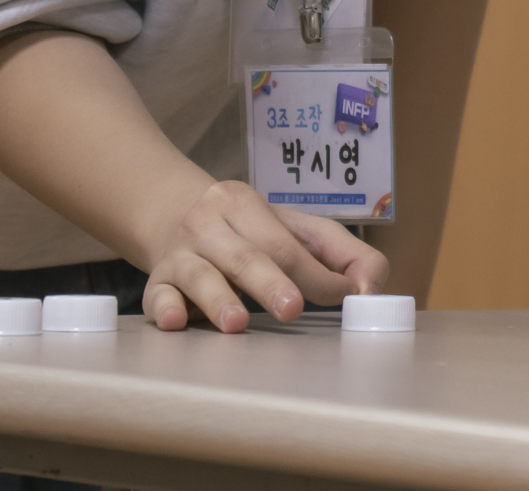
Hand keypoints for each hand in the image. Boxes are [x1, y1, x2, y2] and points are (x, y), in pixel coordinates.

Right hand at [137, 177, 387, 331]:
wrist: (168, 214)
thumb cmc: (246, 232)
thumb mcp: (292, 229)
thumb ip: (340, 253)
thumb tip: (372, 287)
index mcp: (244, 204)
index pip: (286, 243)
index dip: (317, 274)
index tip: (345, 297)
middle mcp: (208, 224)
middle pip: (246, 255)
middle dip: (271, 283)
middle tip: (292, 309)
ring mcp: (179, 254)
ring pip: (201, 275)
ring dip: (220, 300)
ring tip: (238, 323)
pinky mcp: (157, 283)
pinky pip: (157, 296)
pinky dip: (166, 309)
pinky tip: (176, 321)